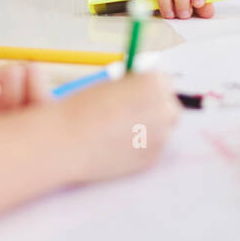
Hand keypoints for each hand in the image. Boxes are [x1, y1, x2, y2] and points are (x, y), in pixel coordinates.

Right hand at [58, 71, 179, 181]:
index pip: (165, 81)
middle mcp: (162, 108)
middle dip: (158, 108)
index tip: (139, 94)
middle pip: (171, 106)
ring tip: (121, 130)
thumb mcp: (110, 84)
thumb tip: (146, 89)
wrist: (68, 141)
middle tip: (135, 113)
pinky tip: (119, 145)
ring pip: (164, 129)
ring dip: (151, 128)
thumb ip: (133, 85)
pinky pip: (154, 149)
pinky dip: (142, 147)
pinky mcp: (153, 158)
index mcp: (152, 83)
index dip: (150, 88)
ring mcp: (160, 135)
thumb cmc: (82, 109)